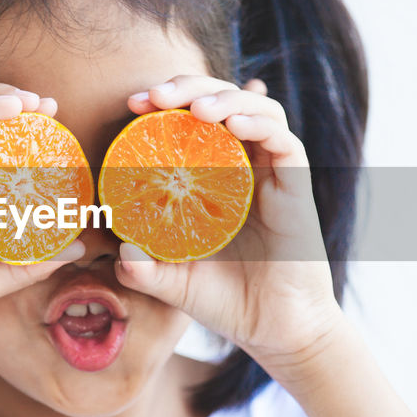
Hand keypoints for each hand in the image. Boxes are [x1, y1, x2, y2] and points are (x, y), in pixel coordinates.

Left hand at [115, 74, 344, 385]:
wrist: (276, 330)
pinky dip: (258, 122)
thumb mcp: (174, 283)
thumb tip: (120, 250)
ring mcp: (270, 172)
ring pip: (254, 108)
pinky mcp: (295, 184)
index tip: (132, 104)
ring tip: (194, 108)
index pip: (189, 121)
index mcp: (212, 176)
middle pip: (220, 101)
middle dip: (188, 86)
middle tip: (154, 95)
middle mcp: (242, 165)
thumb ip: (144, 270)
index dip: (163, 104)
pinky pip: (283, 139)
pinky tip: (233, 125)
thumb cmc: (227, 301)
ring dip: (224, 98)